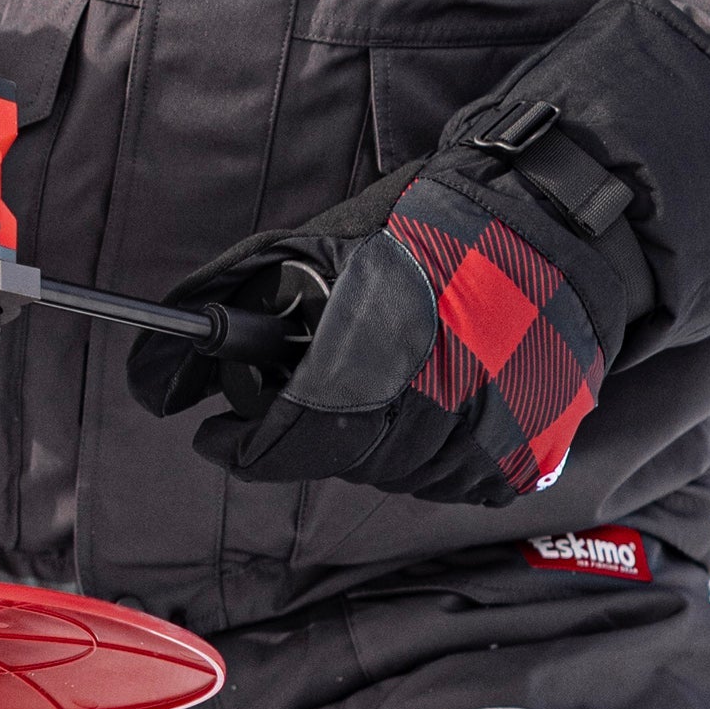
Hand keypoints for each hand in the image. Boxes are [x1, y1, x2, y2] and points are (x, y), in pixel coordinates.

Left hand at [130, 142, 635, 504]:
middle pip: (329, 459)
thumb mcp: (316, 246)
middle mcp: (415, 423)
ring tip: (396, 373)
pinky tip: (443, 392)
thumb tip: (157, 378)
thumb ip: (234, 301)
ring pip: (388, 474)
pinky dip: (434, 447)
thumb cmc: (432, 230)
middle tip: (325, 377)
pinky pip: (446, 480)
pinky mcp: (511, 467)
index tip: (213, 435)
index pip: (275, 446)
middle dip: (311, 424)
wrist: (552, 228)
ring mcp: (468, 452)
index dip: (235, 444)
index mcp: (360, 368)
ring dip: (376, 435)